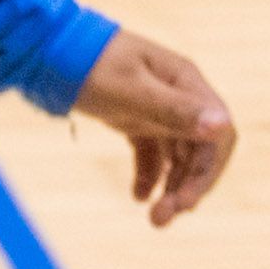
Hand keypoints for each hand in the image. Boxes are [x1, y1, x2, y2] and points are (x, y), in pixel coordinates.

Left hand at [76, 29, 234, 226]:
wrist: (46, 49)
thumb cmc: (89, 62)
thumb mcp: (130, 89)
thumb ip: (173, 109)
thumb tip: (222, 126)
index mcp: (186, 82)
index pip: (218, 135)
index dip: (208, 172)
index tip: (186, 201)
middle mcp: (179, 96)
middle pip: (200, 151)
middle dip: (186, 187)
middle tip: (162, 219)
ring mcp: (158, 108)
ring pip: (177, 156)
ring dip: (170, 187)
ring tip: (153, 218)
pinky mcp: (136, 119)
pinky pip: (152, 153)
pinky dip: (149, 175)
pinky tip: (137, 196)